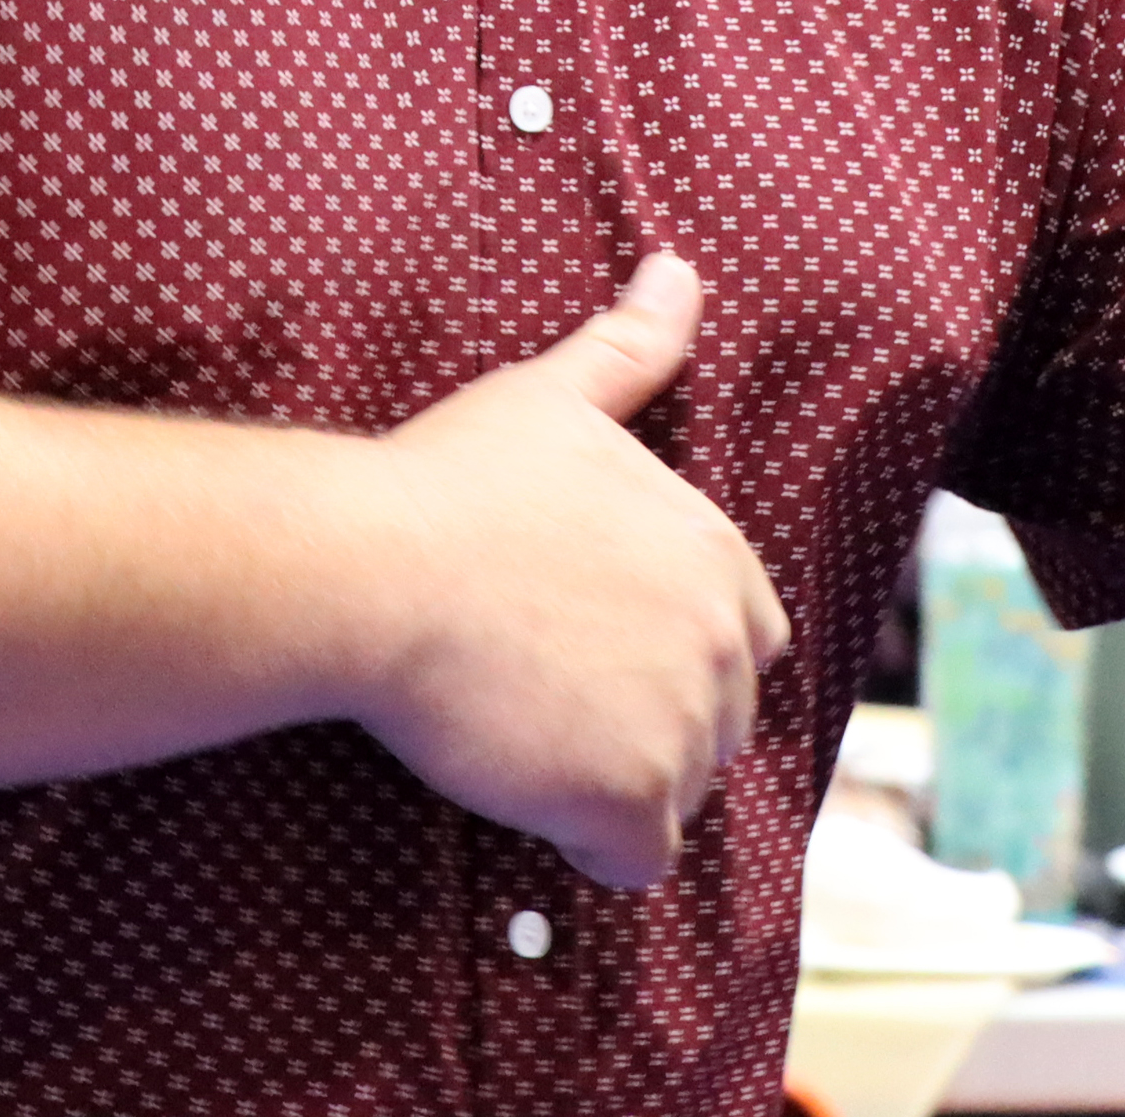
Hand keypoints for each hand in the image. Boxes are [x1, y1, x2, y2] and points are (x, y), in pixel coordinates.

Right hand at [343, 254, 792, 887]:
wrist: (376, 567)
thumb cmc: (452, 481)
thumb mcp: (558, 397)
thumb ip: (635, 344)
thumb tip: (680, 265)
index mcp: (717, 551)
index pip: (749, 636)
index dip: (673, 653)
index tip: (593, 650)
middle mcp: (723, 637)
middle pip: (719, 721)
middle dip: (652, 724)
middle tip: (549, 705)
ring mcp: (683, 722)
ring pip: (681, 791)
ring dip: (620, 786)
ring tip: (532, 746)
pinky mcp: (630, 796)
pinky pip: (643, 860)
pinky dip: (599, 853)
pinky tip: (540, 814)